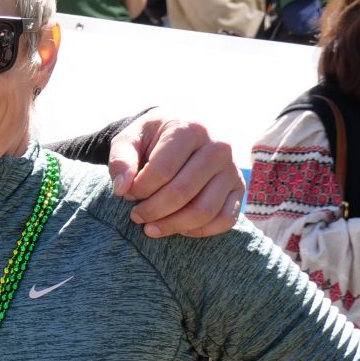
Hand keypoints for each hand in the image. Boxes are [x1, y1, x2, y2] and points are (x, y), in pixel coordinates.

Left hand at [107, 116, 241, 237]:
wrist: (182, 129)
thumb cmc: (152, 137)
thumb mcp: (130, 139)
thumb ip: (120, 160)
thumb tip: (121, 189)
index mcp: (190, 129)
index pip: (162, 171)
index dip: (139, 189)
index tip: (126, 193)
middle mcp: (218, 147)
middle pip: (182, 193)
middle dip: (152, 211)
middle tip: (136, 215)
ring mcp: (232, 169)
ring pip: (204, 210)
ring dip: (172, 225)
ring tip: (150, 227)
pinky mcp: (239, 188)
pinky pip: (225, 219)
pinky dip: (200, 231)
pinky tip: (178, 228)